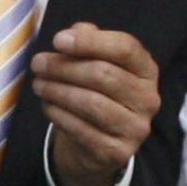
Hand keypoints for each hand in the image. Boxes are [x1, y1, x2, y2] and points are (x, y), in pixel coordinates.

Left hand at [33, 22, 160, 185]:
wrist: (99, 145)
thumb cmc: (97, 93)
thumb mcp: (97, 63)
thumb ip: (89, 42)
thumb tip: (74, 32)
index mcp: (146, 70)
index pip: (125, 48)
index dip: (90, 42)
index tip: (57, 40)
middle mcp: (148, 99)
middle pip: (103, 74)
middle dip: (64, 67)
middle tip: (38, 64)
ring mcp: (135, 128)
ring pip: (90, 102)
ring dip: (57, 91)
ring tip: (39, 84)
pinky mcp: (118, 152)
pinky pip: (81, 129)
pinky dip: (58, 114)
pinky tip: (47, 105)